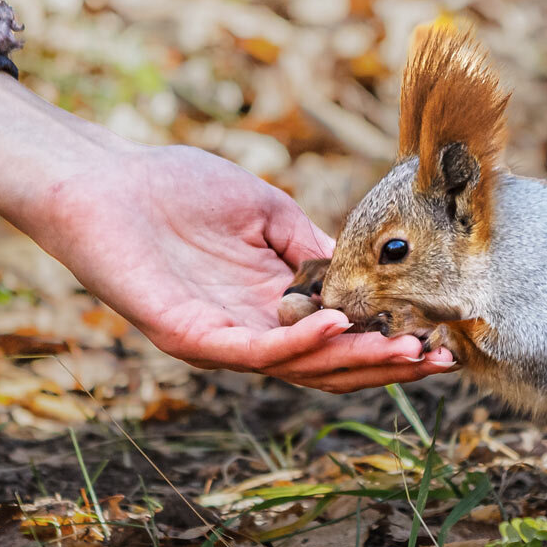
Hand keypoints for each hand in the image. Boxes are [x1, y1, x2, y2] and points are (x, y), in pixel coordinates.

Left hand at [24, 143, 455, 391]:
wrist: (105, 176)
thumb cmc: (178, 187)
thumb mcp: (268, 214)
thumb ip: (312, 246)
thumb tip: (365, 273)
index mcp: (269, 307)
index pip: (338, 341)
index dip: (389, 343)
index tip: (441, 338)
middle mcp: (248, 332)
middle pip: (329, 368)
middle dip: (388, 366)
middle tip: (440, 359)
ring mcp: (218, 338)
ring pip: (300, 369)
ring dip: (358, 362)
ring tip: (408, 348)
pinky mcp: (187, 334)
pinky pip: (253, 351)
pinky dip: (300, 344)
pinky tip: (340, 325)